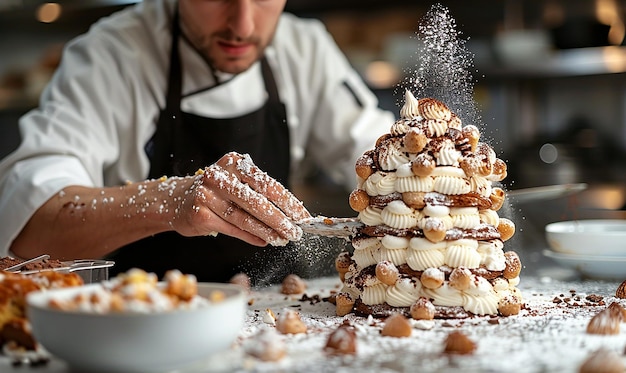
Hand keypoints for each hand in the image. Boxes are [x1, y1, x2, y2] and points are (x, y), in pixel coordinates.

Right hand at [169, 152, 311, 245]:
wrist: (176, 200)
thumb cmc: (215, 193)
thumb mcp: (236, 184)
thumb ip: (259, 195)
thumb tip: (290, 216)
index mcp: (234, 163)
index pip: (267, 183)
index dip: (288, 202)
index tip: (302, 216)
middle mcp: (219, 176)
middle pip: (257, 202)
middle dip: (280, 220)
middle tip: (295, 232)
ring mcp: (207, 195)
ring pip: (245, 217)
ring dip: (267, 232)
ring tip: (282, 239)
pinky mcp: (200, 214)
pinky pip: (232, 228)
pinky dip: (250, 236)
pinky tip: (263, 241)